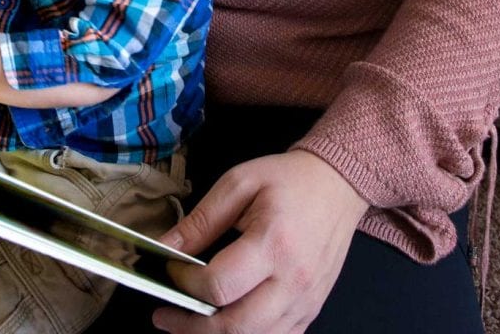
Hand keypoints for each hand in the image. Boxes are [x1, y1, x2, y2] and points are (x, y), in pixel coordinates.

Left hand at [152, 150, 368, 333]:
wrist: (336, 186)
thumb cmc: (287, 180)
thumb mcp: (238, 184)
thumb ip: (201, 220)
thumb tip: (166, 247)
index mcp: (273, 245)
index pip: (220, 285)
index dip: (185, 284)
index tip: (168, 271)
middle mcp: (293, 282)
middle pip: (236, 326)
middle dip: (192, 326)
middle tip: (163, 316)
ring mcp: (306, 303)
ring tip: (187, 322)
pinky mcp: (311, 311)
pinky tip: (224, 324)